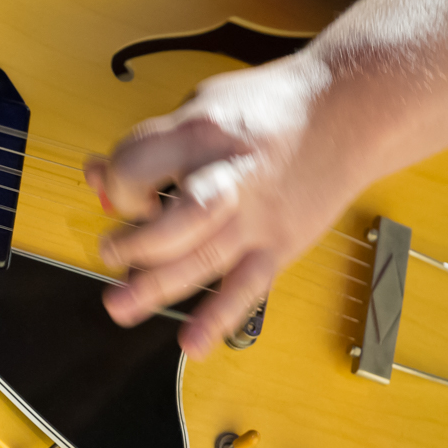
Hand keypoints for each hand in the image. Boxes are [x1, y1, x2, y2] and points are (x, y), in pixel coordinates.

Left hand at [85, 52, 373, 357]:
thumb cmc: (270, 105)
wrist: (351, 107)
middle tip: (111, 251)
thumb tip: (96, 173)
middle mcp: (231, 175)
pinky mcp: (280, 242)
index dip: (115, 180)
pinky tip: (192, 344)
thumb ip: (149, 142)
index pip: (137, 164)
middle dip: (132, 243)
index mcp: (203, 133)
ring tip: (119, 304)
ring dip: (154, 287)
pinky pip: (247, 287)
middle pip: (173, 220)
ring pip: (202, 259)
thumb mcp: (199, 103)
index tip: (119, 189)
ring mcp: (258, 214)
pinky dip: (218, 319)